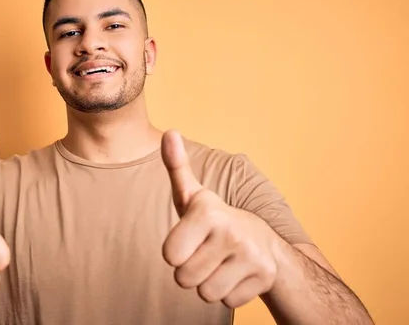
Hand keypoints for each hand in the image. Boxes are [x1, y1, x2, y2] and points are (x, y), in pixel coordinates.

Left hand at [161, 130, 281, 307]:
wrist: (266, 241)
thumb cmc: (216, 220)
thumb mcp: (193, 195)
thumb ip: (176, 166)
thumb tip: (169, 133)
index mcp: (208, 212)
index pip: (169, 256)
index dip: (176, 252)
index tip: (191, 238)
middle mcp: (231, 232)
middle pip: (184, 278)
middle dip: (191, 270)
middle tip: (206, 253)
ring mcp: (251, 256)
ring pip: (205, 293)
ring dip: (209, 282)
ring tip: (220, 262)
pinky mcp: (264, 279)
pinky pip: (226, 302)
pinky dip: (229, 292)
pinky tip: (236, 273)